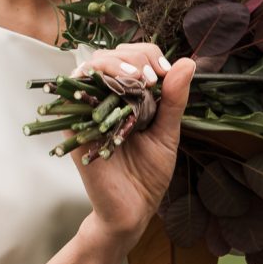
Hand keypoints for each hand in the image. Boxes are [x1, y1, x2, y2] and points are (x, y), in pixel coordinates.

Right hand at [72, 43, 192, 240]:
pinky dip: (91, 83)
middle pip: (110, 53)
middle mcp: (106, 98)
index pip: (133, 55)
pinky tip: (113, 90)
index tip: (165, 73)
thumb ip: (175, 99)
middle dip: (135, 57)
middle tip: (152, 79)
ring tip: (137, 79)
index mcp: (129, 95)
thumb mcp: (168, 132)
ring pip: (90, 66)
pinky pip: (74, 94)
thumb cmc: (149, 173)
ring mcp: (89, 110)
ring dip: (114, 64)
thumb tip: (188, 62)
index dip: (149, 55)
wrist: (132, 209)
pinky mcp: (75, 125)